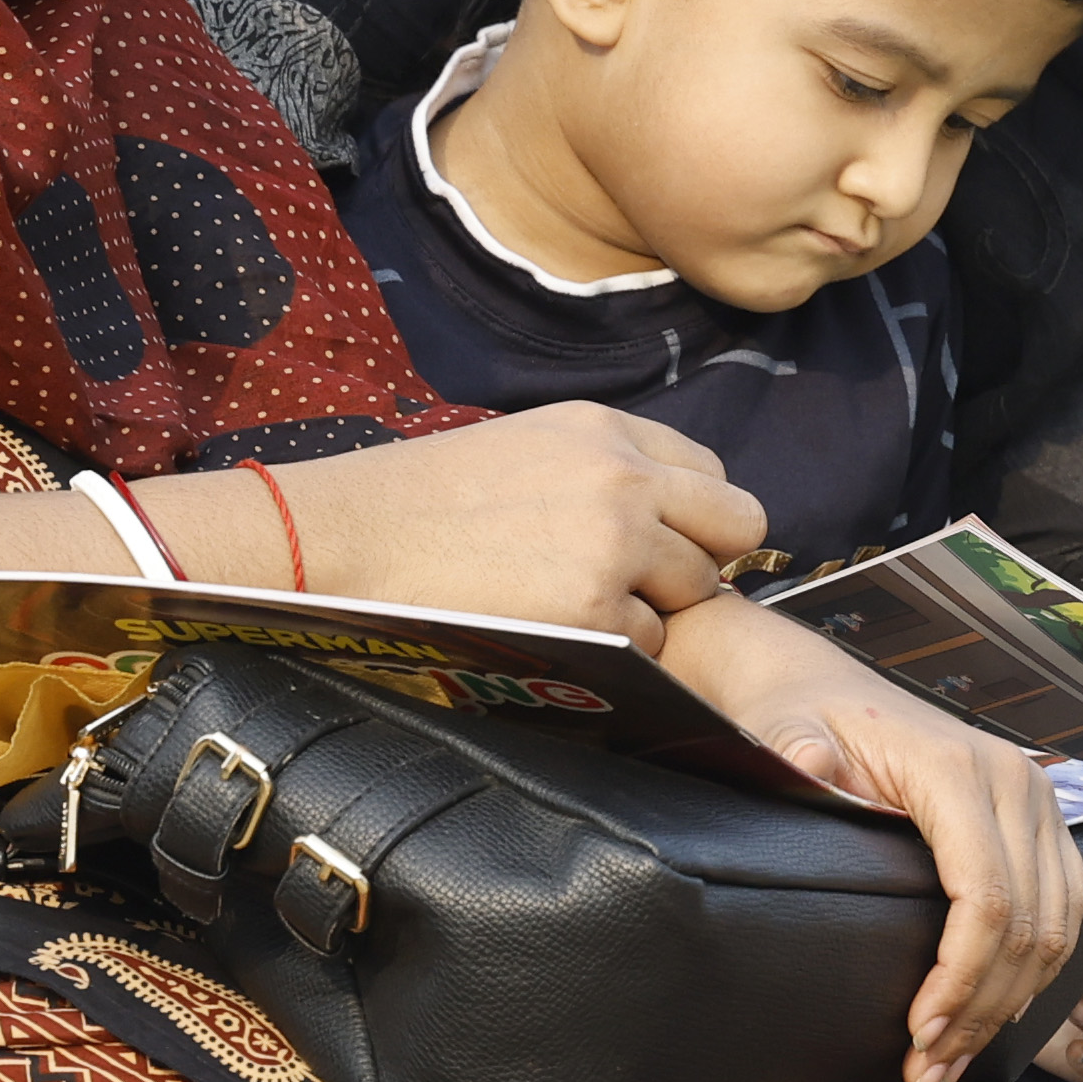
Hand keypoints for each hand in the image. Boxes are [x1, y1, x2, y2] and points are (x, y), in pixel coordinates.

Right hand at [140, 402, 760, 649]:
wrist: (345, 539)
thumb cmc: (419, 501)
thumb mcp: (524, 446)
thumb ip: (602, 468)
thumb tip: (665, 511)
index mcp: (606, 429)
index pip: (714, 475)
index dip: (695, 517)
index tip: (668, 543)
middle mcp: (625, 478)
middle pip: (737, 526)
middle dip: (704, 559)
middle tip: (650, 586)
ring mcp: (616, 546)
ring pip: (696, 592)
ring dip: (656, 610)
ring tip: (581, 608)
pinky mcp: (596, 614)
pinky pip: (650, 645)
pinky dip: (617, 652)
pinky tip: (558, 634)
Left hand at [658, 595, 1082, 1081]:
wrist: (821, 686)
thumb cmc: (800, 715)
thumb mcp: (784, 730)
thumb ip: (796, 751)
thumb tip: (808, 767)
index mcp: (956, 766)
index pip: (987, 895)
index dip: (961, 977)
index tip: (919, 1033)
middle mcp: (1016, 780)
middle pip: (1028, 924)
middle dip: (981, 1009)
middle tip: (927, 1072)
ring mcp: (1038, 799)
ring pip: (1056, 927)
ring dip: (1010, 1004)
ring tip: (953, 1060)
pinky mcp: (1040, 820)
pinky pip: (1063, 908)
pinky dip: (1035, 972)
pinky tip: (994, 1015)